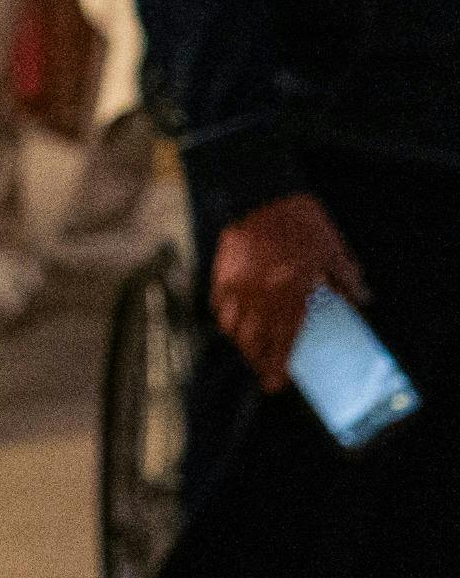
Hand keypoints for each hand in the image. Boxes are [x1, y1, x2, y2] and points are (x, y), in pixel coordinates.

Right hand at [210, 193, 363, 391]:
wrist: (260, 194)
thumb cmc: (300, 222)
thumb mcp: (333, 250)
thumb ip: (345, 279)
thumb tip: (359, 299)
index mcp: (292, 292)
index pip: (284, 339)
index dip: (279, 365)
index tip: (276, 383)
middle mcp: (261, 296)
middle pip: (254, 340)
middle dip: (258, 360)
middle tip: (263, 371)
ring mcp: (237, 285)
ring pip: (233, 327)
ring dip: (241, 343)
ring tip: (249, 350)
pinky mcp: (221, 272)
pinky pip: (219, 305)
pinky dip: (225, 319)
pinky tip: (232, 322)